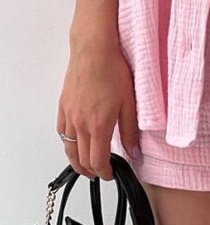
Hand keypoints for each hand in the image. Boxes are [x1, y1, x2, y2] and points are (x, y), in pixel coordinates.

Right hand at [56, 37, 140, 180]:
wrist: (94, 50)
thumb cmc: (113, 70)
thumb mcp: (130, 102)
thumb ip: (130, 130)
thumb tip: (134, 151)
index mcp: (99, 125)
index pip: (98, 161)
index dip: (105, 172)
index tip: (111, 174)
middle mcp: (80, 124)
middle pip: (82, 159)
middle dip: (91, 170)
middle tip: (100, 173)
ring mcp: (69, 115)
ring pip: (68, 148)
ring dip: (77, 161)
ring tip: (86, 165)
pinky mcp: (63, 106)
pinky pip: (61, 132)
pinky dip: (67, 143)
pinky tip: (73, 142)